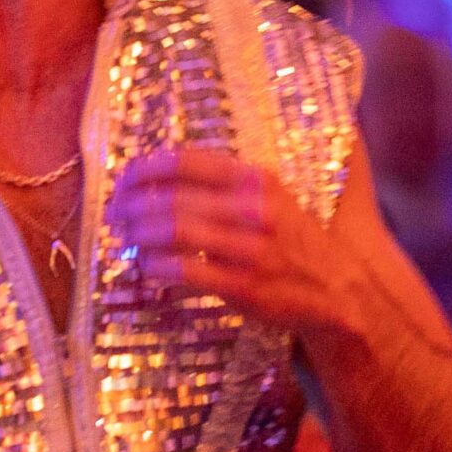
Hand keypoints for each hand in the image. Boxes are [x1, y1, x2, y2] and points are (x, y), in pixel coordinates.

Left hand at [108, 144, 367, 343]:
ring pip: (174, 232)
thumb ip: (229, 183)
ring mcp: (249, 248)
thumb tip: (168, 176)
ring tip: (124, 240)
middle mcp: (253, 208)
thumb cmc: (295, 241)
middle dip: (131, 206)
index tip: (123, 180)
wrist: (338, 290)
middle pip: (172, 198)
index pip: (186, 161)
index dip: (145, 169)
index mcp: (256, 179)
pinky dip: (157, 267)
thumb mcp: (273, 197)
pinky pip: (186, 271)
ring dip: (138, 235)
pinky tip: (146, 266)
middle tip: (113, 215)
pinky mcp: (244, 286)